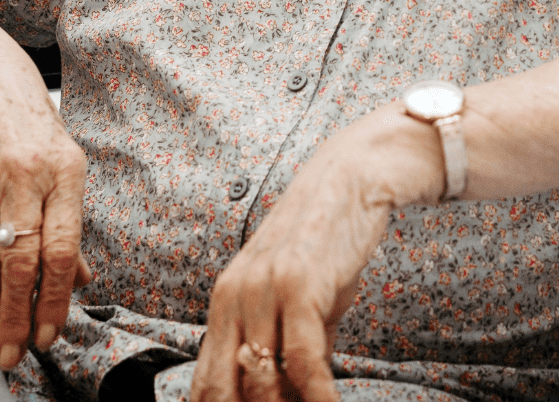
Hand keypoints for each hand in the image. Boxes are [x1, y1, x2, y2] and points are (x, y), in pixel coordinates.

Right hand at [0, 54, 93, 371]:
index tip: (50, 333)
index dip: (55, 299)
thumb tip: (79, 276)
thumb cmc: (24, 112)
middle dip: (18, 317)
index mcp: (64, 168)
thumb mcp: (64, 155)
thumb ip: (69, 218)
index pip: (61, 248)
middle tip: (16, 353)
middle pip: (21, 263)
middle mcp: (22, 175)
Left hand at [192, 109, 441, 400]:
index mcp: (224, 302)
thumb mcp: (297, 298)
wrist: (352, 178)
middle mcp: (233, 298)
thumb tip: (293, 397)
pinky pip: (302, 361)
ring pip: (260, 381)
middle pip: (222, 390)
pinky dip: (317, 395)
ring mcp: (263, 291)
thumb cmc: (326, 240)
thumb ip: (287, 347)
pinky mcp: (298, 286)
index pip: (206, 383)